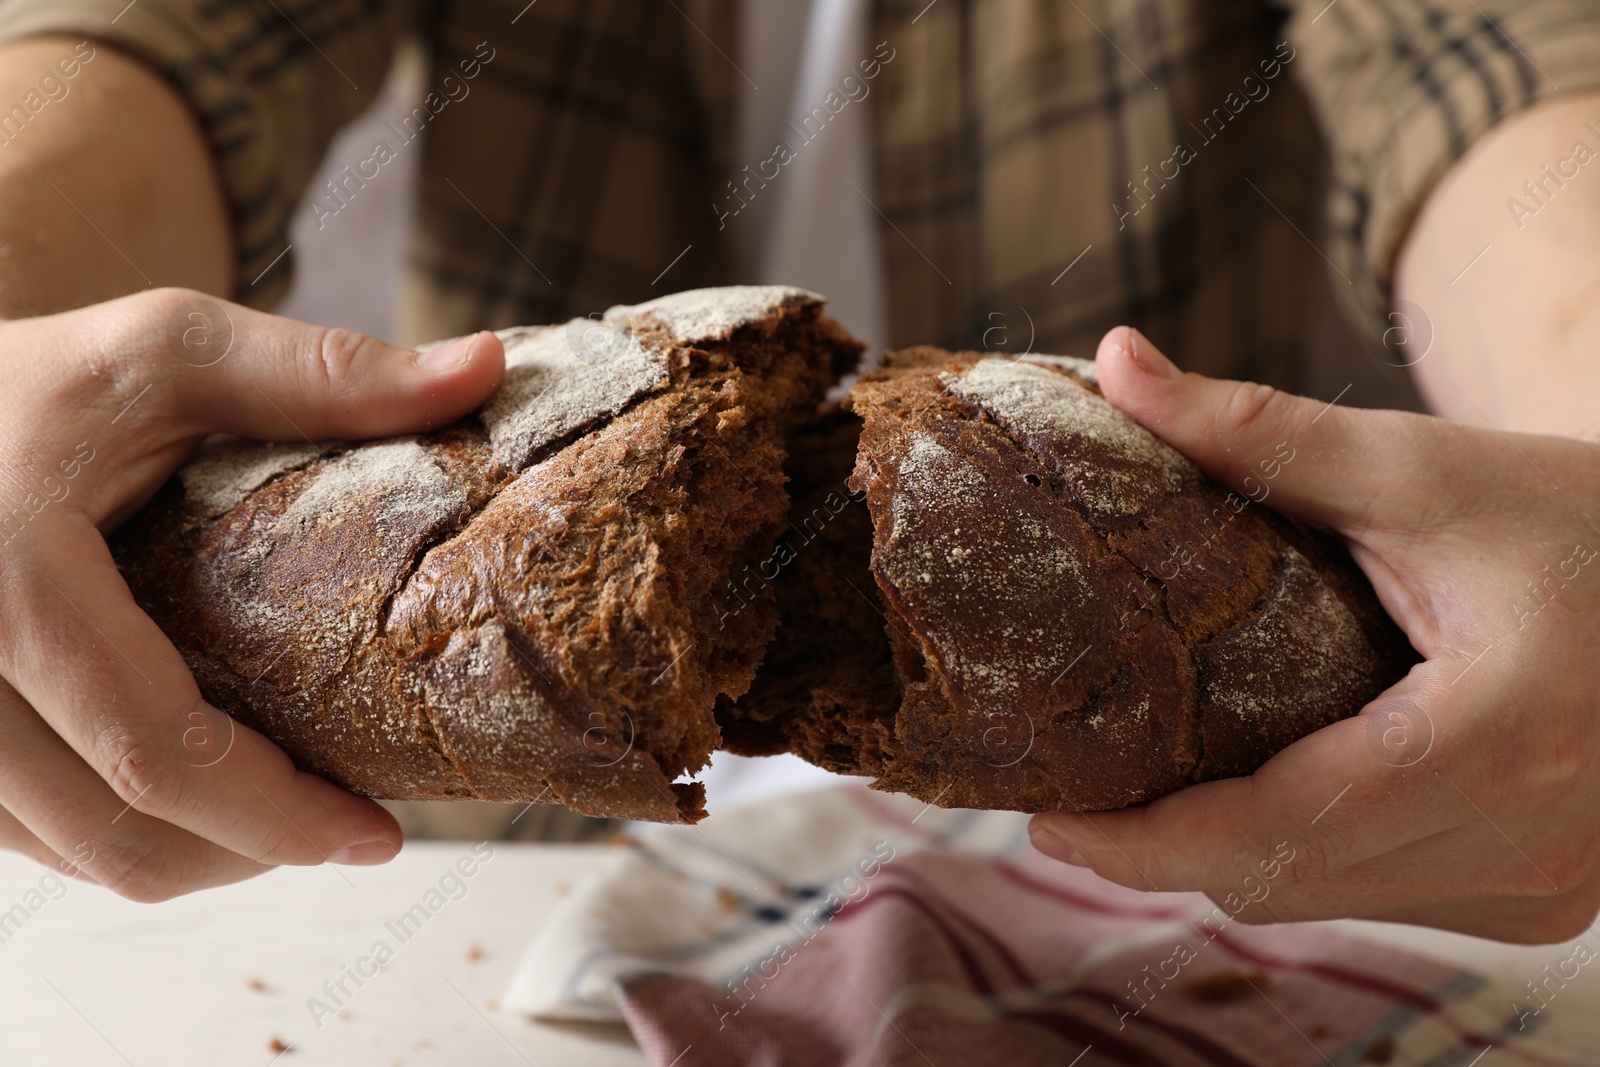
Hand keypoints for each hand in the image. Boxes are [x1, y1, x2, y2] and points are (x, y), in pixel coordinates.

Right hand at [0, 288, 503, 899]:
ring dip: (193, 856)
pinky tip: (202, 798)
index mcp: (12, 577)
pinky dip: (124, 833)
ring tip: (290, 815)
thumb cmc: (38, 378)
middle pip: (117, 830)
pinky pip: (28, 834)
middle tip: (354, 832)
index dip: (278, 816)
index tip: (381, 836)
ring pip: (70, 852)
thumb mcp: (171, 351)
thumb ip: (324, 374)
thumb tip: (484, 368)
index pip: (158, 750)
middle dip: (252, 852)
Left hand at [1028, 326, 1599, 943]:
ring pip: (1334, 901)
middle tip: (1076, 803)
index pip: (1282, 830)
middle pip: (1292, 882)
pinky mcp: (1549, 897)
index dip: (1149, 845)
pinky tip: (1260, 803)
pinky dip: (1312, 860)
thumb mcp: (1423, 471)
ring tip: (1146, 800)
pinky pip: (1388, 897)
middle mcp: (1531, 844)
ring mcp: (1548, 887)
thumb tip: (1119, 366)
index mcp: (1497, 741)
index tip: (1049, 818)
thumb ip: (1261, 430)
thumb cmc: (1584, 519)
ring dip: (1233, 861)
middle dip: (1168, 855)